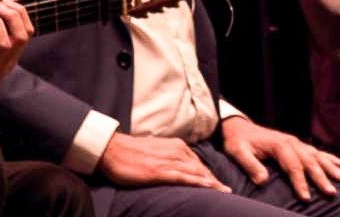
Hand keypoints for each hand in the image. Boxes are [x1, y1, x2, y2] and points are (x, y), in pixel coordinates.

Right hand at [97, 132, 229, 191]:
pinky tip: (209, 187)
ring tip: (225, 192)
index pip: (198, 163)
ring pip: (196, 173)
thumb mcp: (157, 151)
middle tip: (227, 191)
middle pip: (201, 168)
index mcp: (177, 146)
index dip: (209, 175)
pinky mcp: (159, 171)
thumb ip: (169, 157)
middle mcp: (177, 151)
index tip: (218, 185)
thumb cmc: (132, 152)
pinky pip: (183, 177)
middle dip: (214, 181)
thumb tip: (177, 167)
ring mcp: (169, 161)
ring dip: (212, 183)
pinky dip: (198, 182)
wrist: (113, 149)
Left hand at [220, 116, 339, 201]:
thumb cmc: (238, 142)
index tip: (306, 198)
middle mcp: (291, 142)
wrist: (238, 127)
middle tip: (332, 192)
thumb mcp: (238, 152)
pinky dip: (329, 158)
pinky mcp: (297, 144)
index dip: (300, 182)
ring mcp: (296, 142)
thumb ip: (250, 165)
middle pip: (309, 161)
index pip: (293, 166)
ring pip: (317, 156)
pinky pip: (317, 151)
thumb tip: (263, 181)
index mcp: (279, 144)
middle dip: (321, 177)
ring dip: (330, 167)